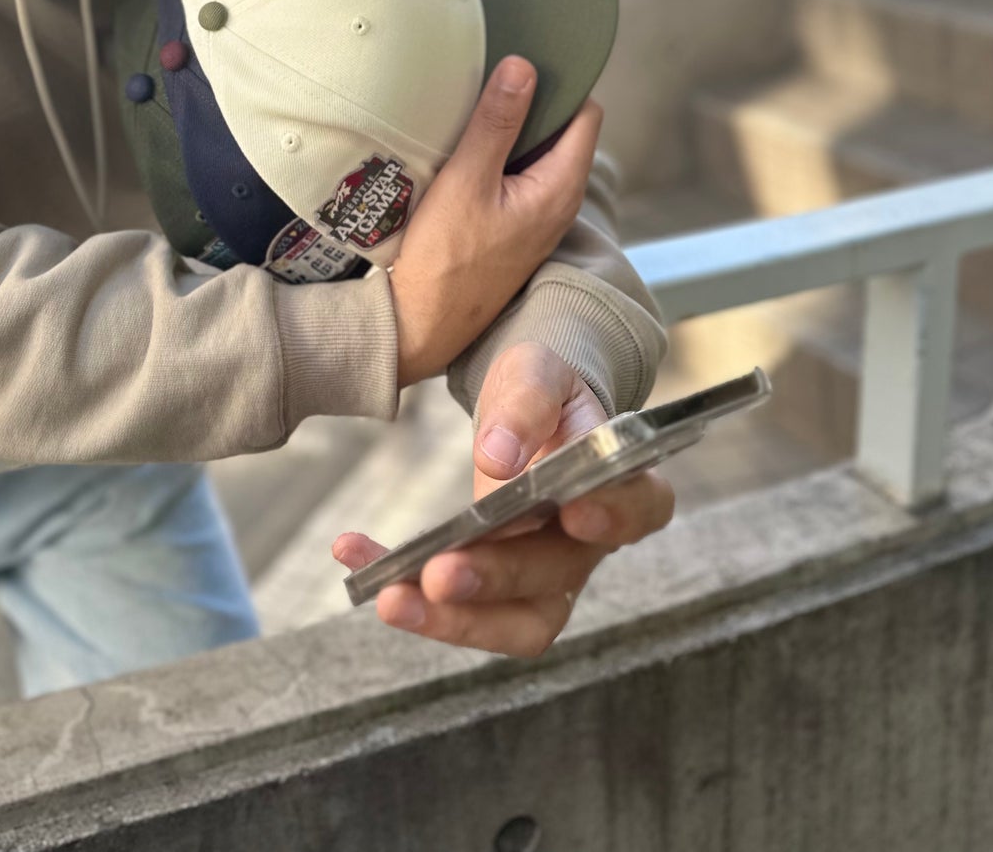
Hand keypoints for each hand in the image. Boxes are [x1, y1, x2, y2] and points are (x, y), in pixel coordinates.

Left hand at [333, 344, 673, 655]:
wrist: (525, 408)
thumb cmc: (543, 390)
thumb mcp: (537, 371)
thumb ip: (527, 402)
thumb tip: (499, 456)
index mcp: (618, 481)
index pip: (639, 507)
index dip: (613, 517)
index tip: (573, 512)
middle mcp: (589, 543)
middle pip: (557, 577)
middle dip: (495, 580)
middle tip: (438, 574)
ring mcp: (545, 575)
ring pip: (514, 621)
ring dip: (450, 619)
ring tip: (389, 599)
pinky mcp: (496, 588)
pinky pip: (458, 606)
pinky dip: (405, 590)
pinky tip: (353, 555)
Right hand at [388, 60, 601, 386]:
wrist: (421, 323)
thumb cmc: (445, 259)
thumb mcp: (466, 179)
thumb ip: (497, 122)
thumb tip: (523, 67)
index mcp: (560, 188)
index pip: (586, 115)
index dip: (563, 83)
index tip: (528, 60)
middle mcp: (559, 203)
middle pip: (563, 132)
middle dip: (534, 102)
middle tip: (494, 76)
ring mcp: (538, 219)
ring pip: (538, 154)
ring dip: (513, 130)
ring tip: (477, 107)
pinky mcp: (514, 228)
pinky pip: (519, 176)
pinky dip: (501, 157)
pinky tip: (468, 148)